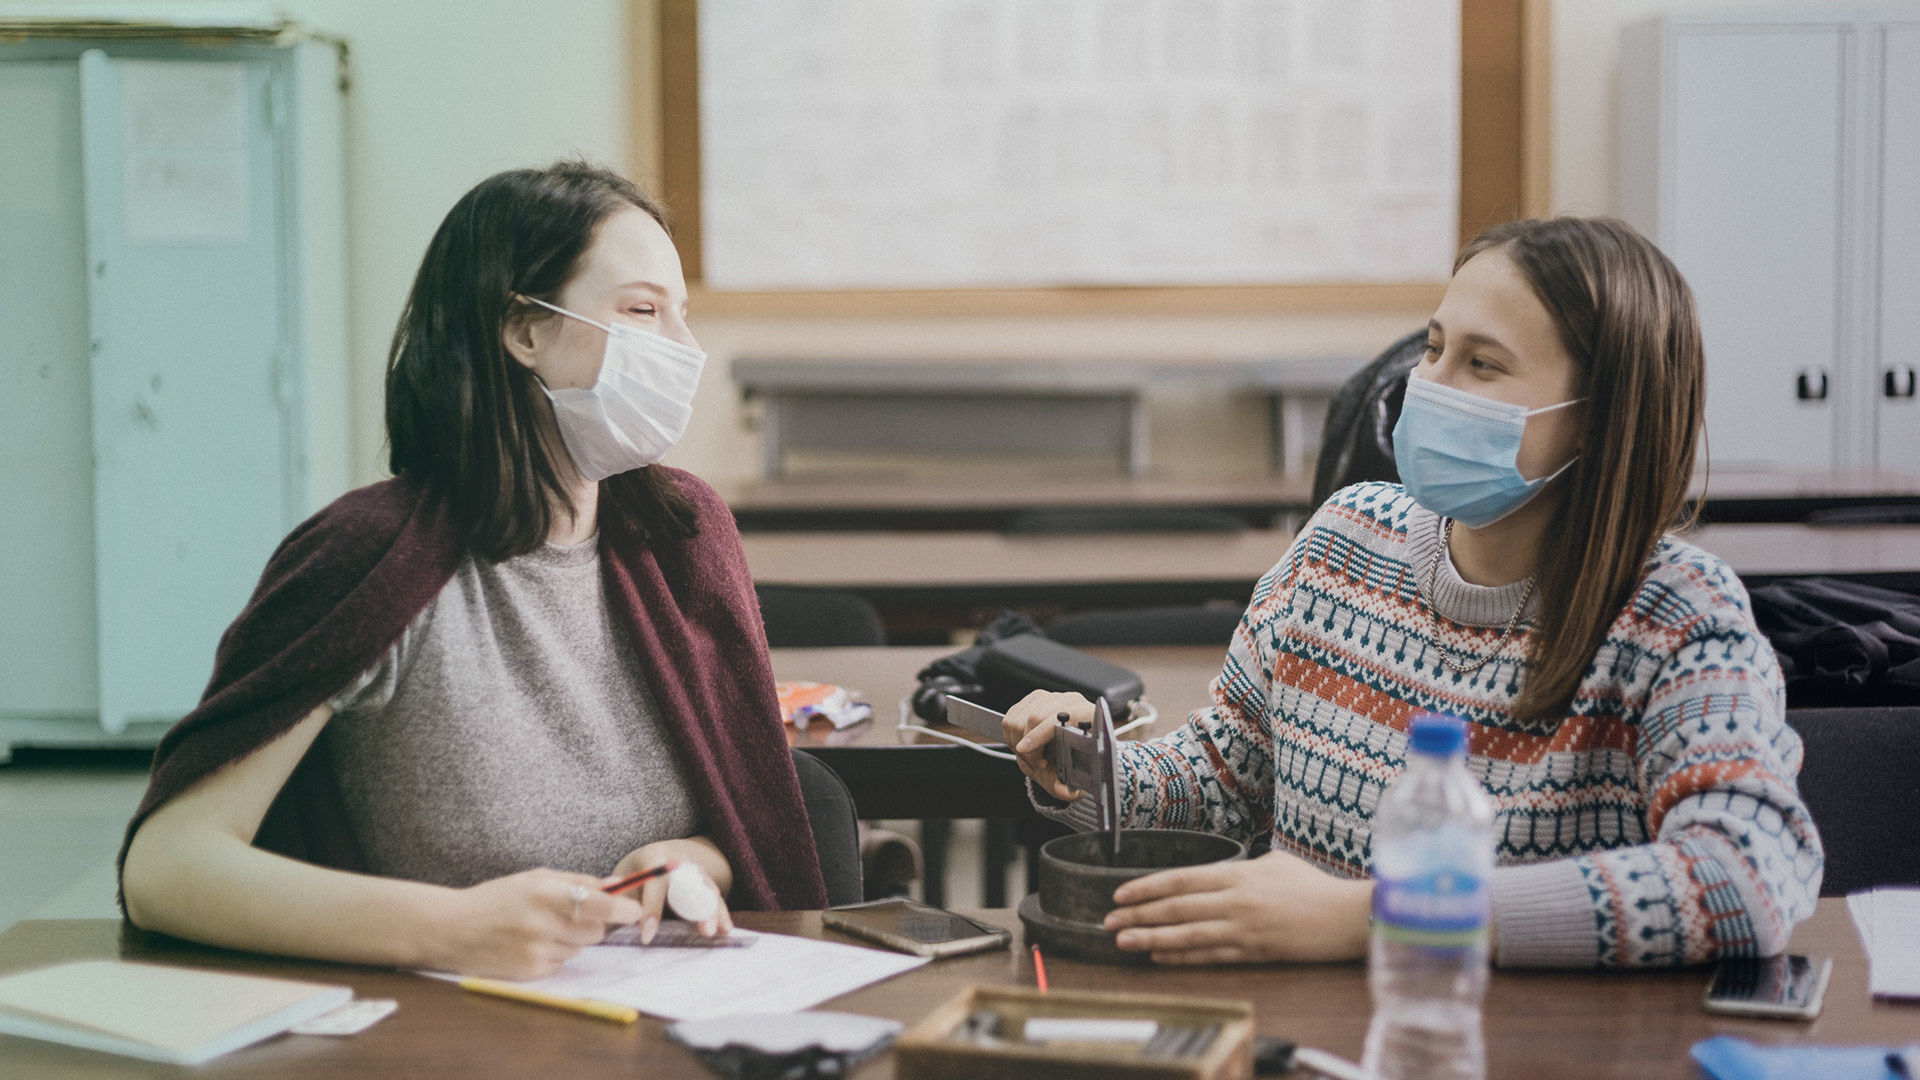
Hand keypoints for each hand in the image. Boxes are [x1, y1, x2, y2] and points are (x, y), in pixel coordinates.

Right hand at [435, 868, 643, 979]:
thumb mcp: (534, 879)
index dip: (621, 908)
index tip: (637, 910)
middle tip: (568, 915)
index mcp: (543, 894)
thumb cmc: (496, 899)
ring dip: (571, 939)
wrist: (452, 929)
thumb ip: (576, 882)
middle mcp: (541, 924)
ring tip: (540, 929)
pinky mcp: (531, 972)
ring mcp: (536, 951)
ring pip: (580, 948)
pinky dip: (555, 953)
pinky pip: (562, 962)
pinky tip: (530, 944)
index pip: (595, 904)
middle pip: (595, 930)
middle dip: (591, 923)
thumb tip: (616, 886)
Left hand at [608, 838, 734, 941]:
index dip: (652, 909)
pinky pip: (716, 898)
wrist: (661, 855)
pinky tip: (726, 929)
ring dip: (714, 911)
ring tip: (716, 930)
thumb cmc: (637, 871)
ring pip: (709, 891)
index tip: (646, 935)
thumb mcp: (623, 876)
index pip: (656, 882)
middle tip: (703, 930)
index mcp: (655, 857)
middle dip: (698, 907)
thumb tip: (604, 909)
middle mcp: (681, 861)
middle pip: (692, 883)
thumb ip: (618, 893)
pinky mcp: (706, 884)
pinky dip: (722, 913)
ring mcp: (697, 871)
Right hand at [1003, 690, 1097, 801]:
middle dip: (1029, 746)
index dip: (1039, 734)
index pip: (1058, 718)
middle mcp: (1069, 701)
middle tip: (1037, 762)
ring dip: (1018, 742)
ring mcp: (1050, 697)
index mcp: (1086, 715)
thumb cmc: (1074, 759)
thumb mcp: (1070, 778)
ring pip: (1019, 717)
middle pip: (1034, 717)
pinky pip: (1011, 716)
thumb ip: (1067, 787)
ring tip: (1033, 755)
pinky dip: (1012, 735)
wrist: (1071, 750)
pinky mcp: (1034, 699)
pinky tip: (1026, 745)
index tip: (1024, 749)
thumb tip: (1067, 792)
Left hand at [1102, 850, 1372, 964]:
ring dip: (1151, 938)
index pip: (1181, 879)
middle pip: (1176, 907)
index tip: (1120, 894)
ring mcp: (1244, 929)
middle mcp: (1236, 901)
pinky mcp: (1254, 953)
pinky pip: (1210, 956)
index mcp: (1238, 874)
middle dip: (1139, 915)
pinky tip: (1160, 957)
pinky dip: (1182, 957)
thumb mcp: (1273, 863)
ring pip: (1187, 934)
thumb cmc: (1313, 886)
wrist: (1346, 916)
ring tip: (1123, 941)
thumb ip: (1240, 867)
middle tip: (1110, 920)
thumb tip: (1215, 871)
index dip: (1147, 887)